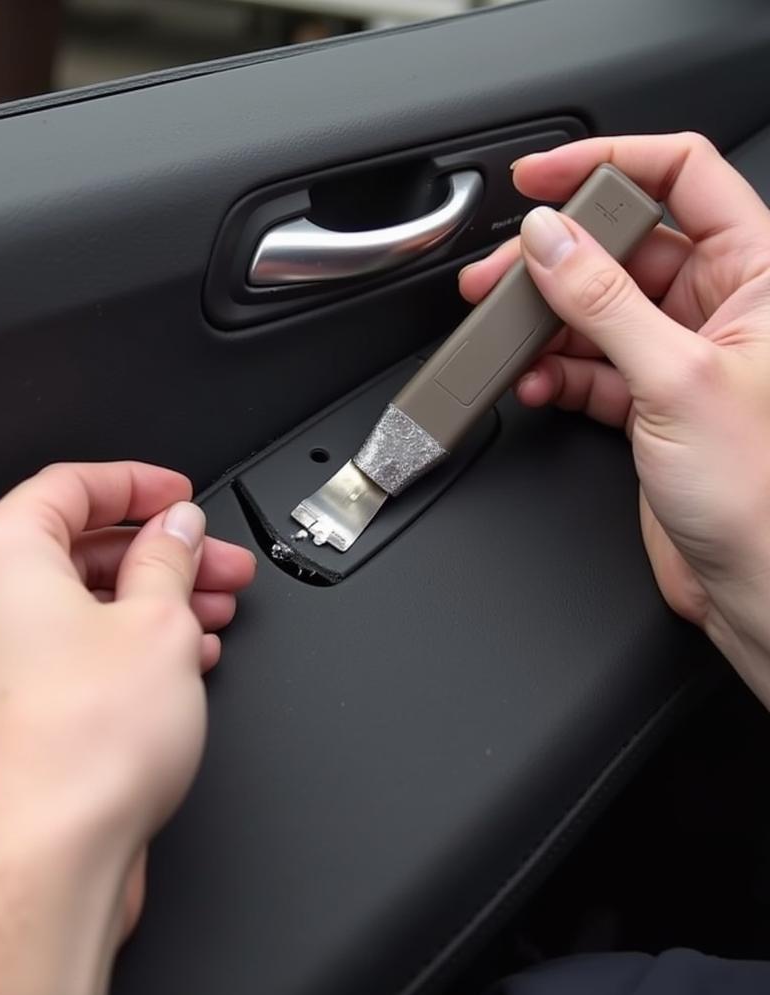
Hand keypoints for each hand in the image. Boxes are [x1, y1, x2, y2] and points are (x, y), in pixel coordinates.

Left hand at [0, 462, 255, 994]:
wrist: (39, 864)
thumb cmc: (81, 748)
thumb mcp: (159, 622)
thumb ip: (168, 557)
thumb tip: (174, 530)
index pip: (70, 486)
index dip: (139, 485)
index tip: (179, 499)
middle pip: (73, 552)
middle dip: (158, 557)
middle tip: (215, 567)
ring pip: (66, 608)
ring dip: (142, 606)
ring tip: (206, 620)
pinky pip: (50, 658)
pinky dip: (108, 650)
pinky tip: (168, 668)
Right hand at [460, 133, 769, 697]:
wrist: (752, 582)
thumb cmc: (758, 491)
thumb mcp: (676, 378)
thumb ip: (605, 300)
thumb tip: (551, 238)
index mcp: (760, 272)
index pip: (681, 175)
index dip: (608, 163)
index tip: (541, 178)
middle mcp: (721, 305)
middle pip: (623, 244)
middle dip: (555, 257)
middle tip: (500, 273)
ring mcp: (678, 353)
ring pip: (596, 307)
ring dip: (545, 322)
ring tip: (506, 339)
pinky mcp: (647, 399)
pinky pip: (588, 363)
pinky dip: (555, 372)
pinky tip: (537, 383)